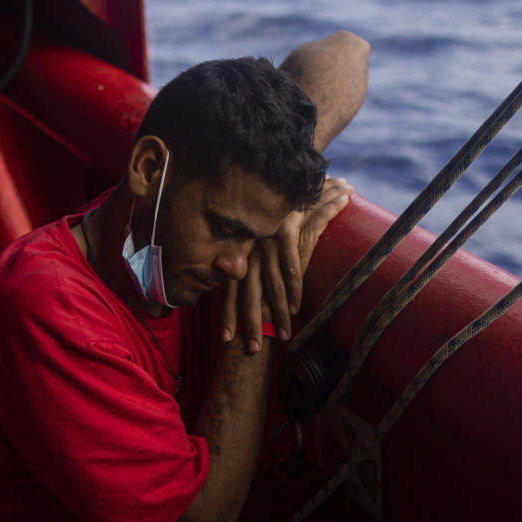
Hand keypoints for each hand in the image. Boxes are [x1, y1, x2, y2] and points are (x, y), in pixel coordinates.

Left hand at [221, 178, 352, 352]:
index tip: (225, 338)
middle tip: (250, 349)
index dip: (228, 314)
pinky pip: (289, 266)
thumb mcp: (251, 231)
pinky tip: (296, 307)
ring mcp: (265, 241)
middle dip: (249, 322)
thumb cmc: (269, 206)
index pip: (230, 289)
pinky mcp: (283, 233)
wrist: (280, 172)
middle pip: (247, 292)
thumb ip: (243, 254)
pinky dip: (293, 288)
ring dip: (276, 313)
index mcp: (238, 250)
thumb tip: (235, 276)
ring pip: (270, 285)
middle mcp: (248, 248)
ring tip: (282, 335)